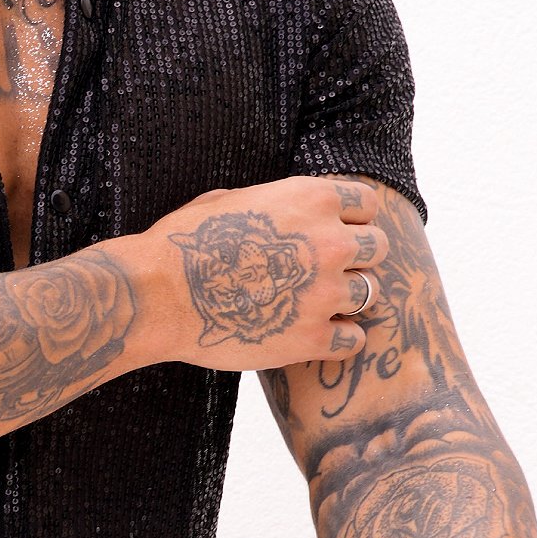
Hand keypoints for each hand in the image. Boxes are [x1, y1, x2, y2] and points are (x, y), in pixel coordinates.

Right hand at [131, 175, 386, 371]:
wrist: (159, 294)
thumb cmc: (186, 245)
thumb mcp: (232, 201)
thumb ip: (276, 204)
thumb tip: (285, 208)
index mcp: (310, 199)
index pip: (366, 204)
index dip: (351, 219)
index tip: (334, 232)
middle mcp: (329, 242)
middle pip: (377, 248)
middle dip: (357, 258)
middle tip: (326, 271)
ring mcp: (324, 292)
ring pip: (369, 293)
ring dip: (347, 298)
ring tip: (314, 303)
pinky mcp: (313, 337)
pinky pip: (354, 338)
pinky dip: (339, 338)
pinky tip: (314, 334)